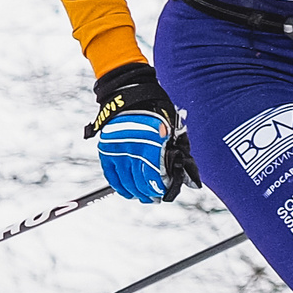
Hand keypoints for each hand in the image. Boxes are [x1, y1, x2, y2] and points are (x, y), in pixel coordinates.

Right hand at [85, 63, 199, 202]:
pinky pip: (111, 174)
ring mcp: (117, 150)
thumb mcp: (172, 130)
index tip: (162, 193)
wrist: (131, 94)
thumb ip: (178, 153)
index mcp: (151, 143)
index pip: (153, 176)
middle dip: (147, 193)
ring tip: (141, 196)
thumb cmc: (157, 112)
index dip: (158, 188)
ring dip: (134, 192)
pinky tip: (126, 191)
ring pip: (125, 181)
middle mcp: (133, 148)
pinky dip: (118, 185)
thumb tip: (187, 177)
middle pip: (139, 182)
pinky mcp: (106, 150)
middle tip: (153, 198)